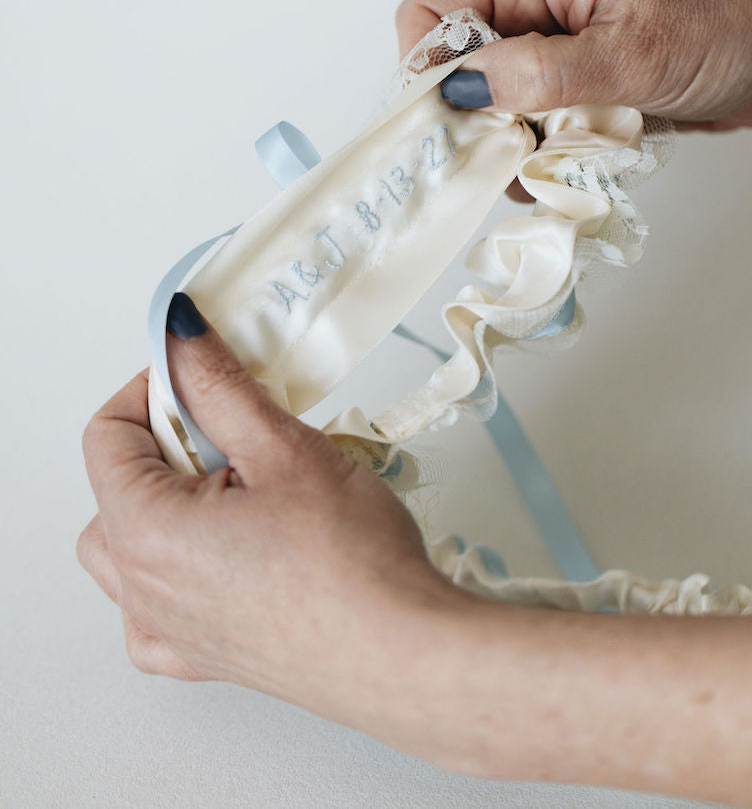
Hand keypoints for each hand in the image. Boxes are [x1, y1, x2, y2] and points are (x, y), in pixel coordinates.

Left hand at [77, 294, 457, 744]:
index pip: (108, 436)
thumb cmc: (350, 562)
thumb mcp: (283, 447)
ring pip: (129, 547)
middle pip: (117, 488)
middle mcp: (142, 588)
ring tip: (236, 487)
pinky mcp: (202, 657)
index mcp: (145, 530)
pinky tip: (223, 551)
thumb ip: (220, 385)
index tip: (199, 374)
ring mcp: (168, 629)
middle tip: (230, 428)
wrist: (401, 653)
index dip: (151, 389)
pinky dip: (172, 568)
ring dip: (166, 503)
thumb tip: (181, 337)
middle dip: (166, 444)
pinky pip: (154, 606)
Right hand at [396, 0, 751, 129]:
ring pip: (493, 105)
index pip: (433, 11)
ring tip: (551, 162)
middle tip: (503, 155)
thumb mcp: (630, 51)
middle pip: (458, 66)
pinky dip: (543, 155)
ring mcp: (556, 49)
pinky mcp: (578, 86)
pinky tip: (572, 165)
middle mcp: (535, 5)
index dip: (427, 67)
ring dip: (513, 144)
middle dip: (472, 117)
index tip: (450, 120)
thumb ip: (541, 74)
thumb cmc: (727, 21)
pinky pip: (533, 126)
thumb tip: (462, 90)